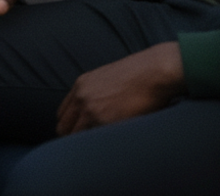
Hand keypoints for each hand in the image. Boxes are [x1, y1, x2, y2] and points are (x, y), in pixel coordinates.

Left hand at [55, 42, 185, 134]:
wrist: (156, 70)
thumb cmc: (142, 74)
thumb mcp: (110, 78)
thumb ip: (97, 93)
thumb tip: (98, 110)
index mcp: (81, 85)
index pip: (63, 114)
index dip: (70, 126)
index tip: (80, 135)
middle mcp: (81, 97)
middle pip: (63, 128)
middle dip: (73, 139)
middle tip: (88, 147)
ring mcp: (91, 109)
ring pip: (75, 138)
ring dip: (86, 145)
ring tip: (102, 148)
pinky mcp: (104, 121)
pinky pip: (93, 142)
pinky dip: (99, 147)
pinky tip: (111, 146)